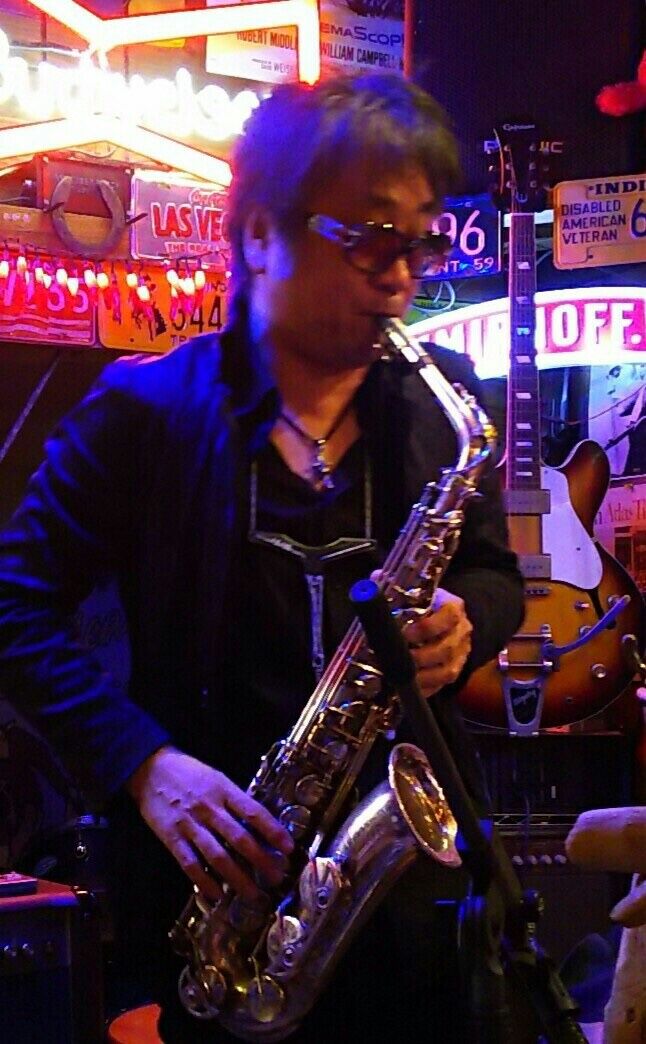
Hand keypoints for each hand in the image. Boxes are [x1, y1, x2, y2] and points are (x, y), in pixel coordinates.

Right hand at [126, 746, 293, 901]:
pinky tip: (217, 895)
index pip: (254, 812)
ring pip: (218, 856)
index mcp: (223, 790)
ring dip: (238, 878)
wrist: (150, 768)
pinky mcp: (172, 838)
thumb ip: (234, 799)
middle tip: (277, 878)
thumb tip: (258, 824)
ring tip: (253, 894)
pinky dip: (204, 882)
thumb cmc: (189, 772)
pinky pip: (190, 864)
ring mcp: (190, 825)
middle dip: (261, 860)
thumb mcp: (216, 778)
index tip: (289, 848)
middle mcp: (209, 808)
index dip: (273, 830)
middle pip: (239, 839)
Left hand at [404, 587, 472, 697]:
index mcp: (453, 608)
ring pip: (447, 671)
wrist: (440, 619)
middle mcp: (461, 632)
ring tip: (400, 676)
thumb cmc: (421, 605)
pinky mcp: (454, 672)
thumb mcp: (412, 592)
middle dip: (420, 657)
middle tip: (398, 659)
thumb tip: (374, 582)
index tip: (405, 633)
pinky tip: (407, 686)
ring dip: (422, 677)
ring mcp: (461, 654)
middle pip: (446, 648)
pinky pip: (441, 686)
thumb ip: (395, 588)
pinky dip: (423, 688)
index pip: (449, 616)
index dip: (427, 627)